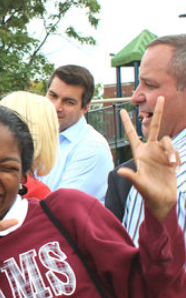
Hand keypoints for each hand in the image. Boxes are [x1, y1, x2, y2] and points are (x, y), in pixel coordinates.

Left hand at [118, 96, 179, 220]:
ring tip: (172, 164)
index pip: (131, 134)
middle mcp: (149, 150)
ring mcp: (161, 153)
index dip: (127, 122)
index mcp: (139, 153)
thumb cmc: (147, 193)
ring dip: (171, 150)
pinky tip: (175, 167)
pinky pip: (175, 150)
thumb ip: (132, 177)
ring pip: (168, 140)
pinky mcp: (170, 158)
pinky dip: (176, 156)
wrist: (162, 199)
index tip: (121, 110)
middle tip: (162, 97)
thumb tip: (121, 172)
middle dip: (158, 113)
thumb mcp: (139, 184)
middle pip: (153, 127)